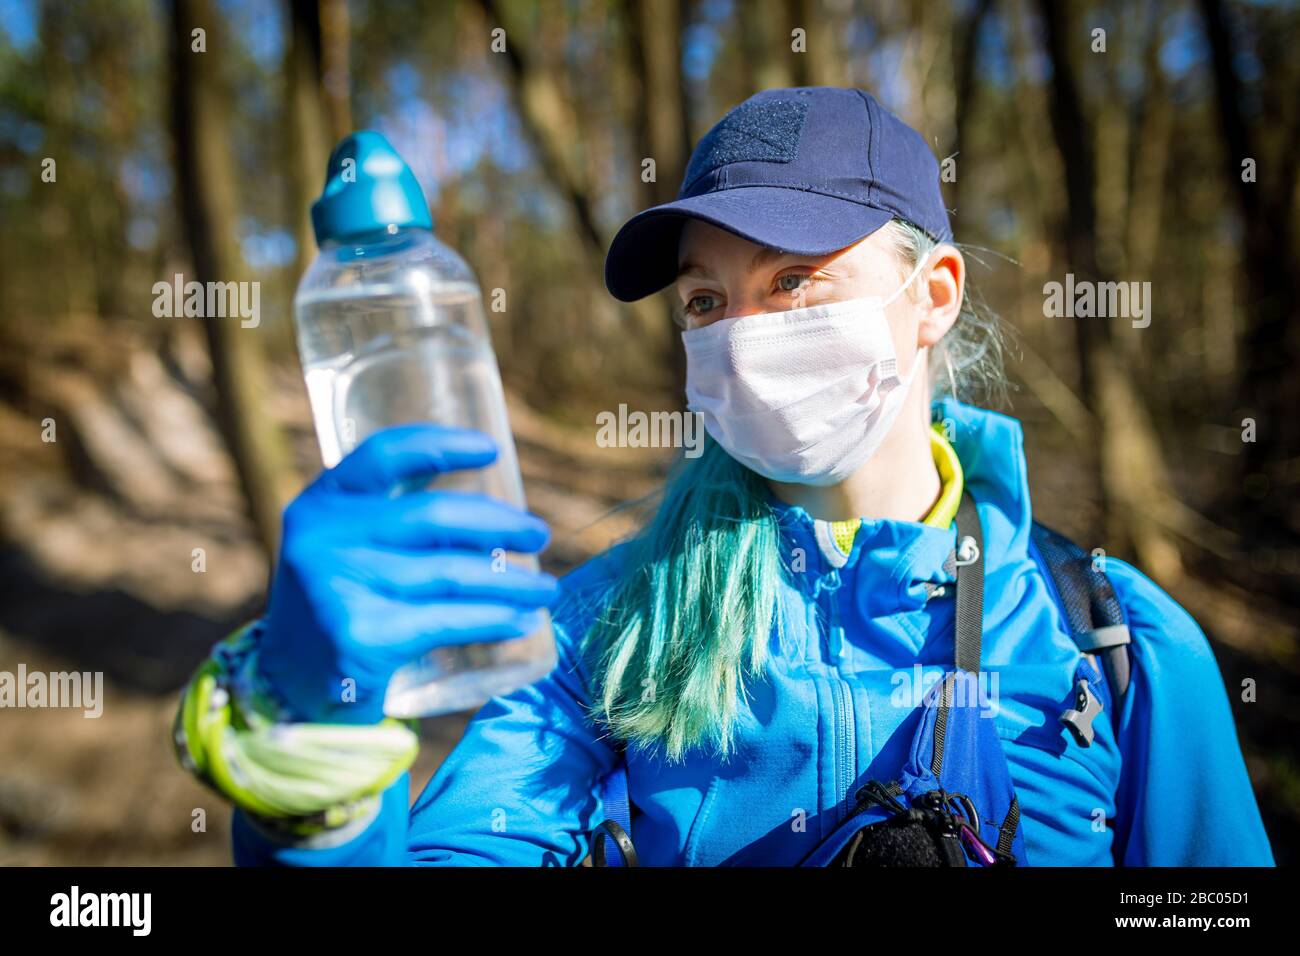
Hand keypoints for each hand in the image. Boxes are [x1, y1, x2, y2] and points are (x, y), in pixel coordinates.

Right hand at [258, 424, 557, 724]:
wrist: (289, 694)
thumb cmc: (338, 609)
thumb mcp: (343, 550)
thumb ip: (388, 521)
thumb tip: (488, 505)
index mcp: (320, 505)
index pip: (383, 455)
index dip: (441, 444)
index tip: (491, 450)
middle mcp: (322, 540)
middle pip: (432, 516)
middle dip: (499, 523)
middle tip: (540, 535)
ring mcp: (337, 589)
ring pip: (450, 574)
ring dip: (512, 581)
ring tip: (547, 589)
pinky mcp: (359, 638)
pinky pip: (446, 620)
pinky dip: (494, 619)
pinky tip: (523, 621)